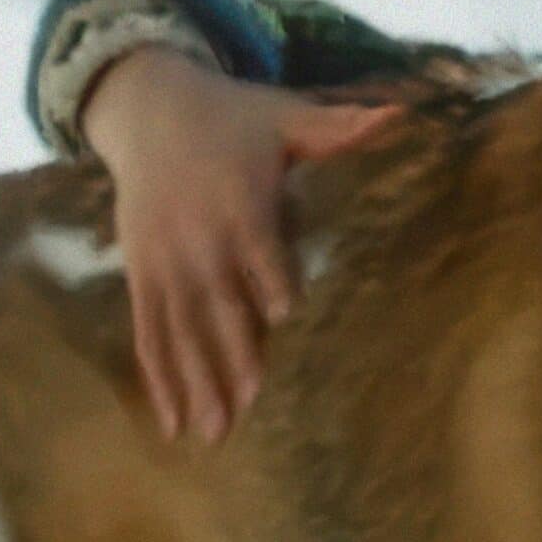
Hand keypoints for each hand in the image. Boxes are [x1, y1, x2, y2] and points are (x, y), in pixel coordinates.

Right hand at [81, 47, 402, 440]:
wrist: (148, 107)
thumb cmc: (233, 116)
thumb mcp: (286, 115)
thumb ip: (339, 125)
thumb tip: (400, 114)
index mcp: (238, 201)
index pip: (257, 246)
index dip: (269, 279)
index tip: (286, 316)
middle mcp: (197, 237)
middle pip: (216, 300)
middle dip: (231, 352)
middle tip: (251, 403)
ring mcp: (164, 260)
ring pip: (179, 329)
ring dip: (194, 382)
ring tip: (210, 434)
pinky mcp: (141, 273)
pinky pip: (147, 330)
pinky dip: (156, 377)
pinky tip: (168, 421)